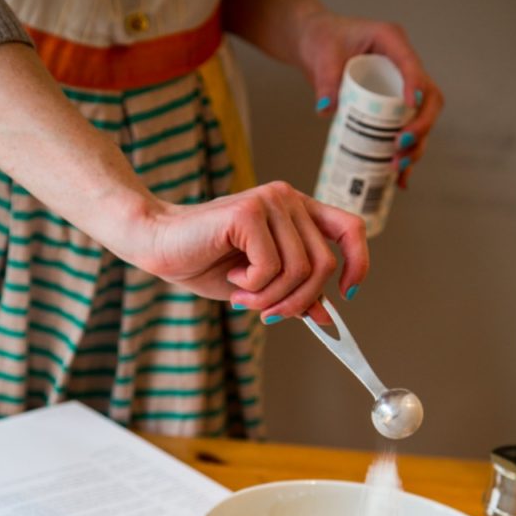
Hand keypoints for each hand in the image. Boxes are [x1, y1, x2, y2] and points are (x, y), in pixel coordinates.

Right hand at [143, 181, 367, 323]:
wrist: (158, 245)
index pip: (350, 229)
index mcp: (296, 210)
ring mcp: (270, 201)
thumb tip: (325, 316)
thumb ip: (293, 291)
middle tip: (265, 313)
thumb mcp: (258, 284)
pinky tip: (232, 278)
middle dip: (296, 300)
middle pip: (323, 263)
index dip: (357, 263)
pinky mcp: (249, 212)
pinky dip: (252, 286)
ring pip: (299, 269)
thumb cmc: (203, 261)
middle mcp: (288, 198)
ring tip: (242, 296)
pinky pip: (271, 266)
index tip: (346, 294)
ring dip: (270, 296)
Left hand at [298, 12, 444, 187]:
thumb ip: (324, 79)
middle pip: (428, 99)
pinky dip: (403, 154)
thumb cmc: (321, 41)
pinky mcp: (390, 107)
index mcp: (392, 42)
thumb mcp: (321, 56)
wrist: (314, 43)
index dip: (416, 86)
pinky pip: (403, 131)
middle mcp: (402, 66)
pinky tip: (400, 181)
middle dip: (420, 127)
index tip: (411, 107)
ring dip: (415, 146)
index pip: (412, 66)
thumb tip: (326, 109)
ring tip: (397, 168)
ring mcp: (400, 88)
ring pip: (420, 120)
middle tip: (399, 147)